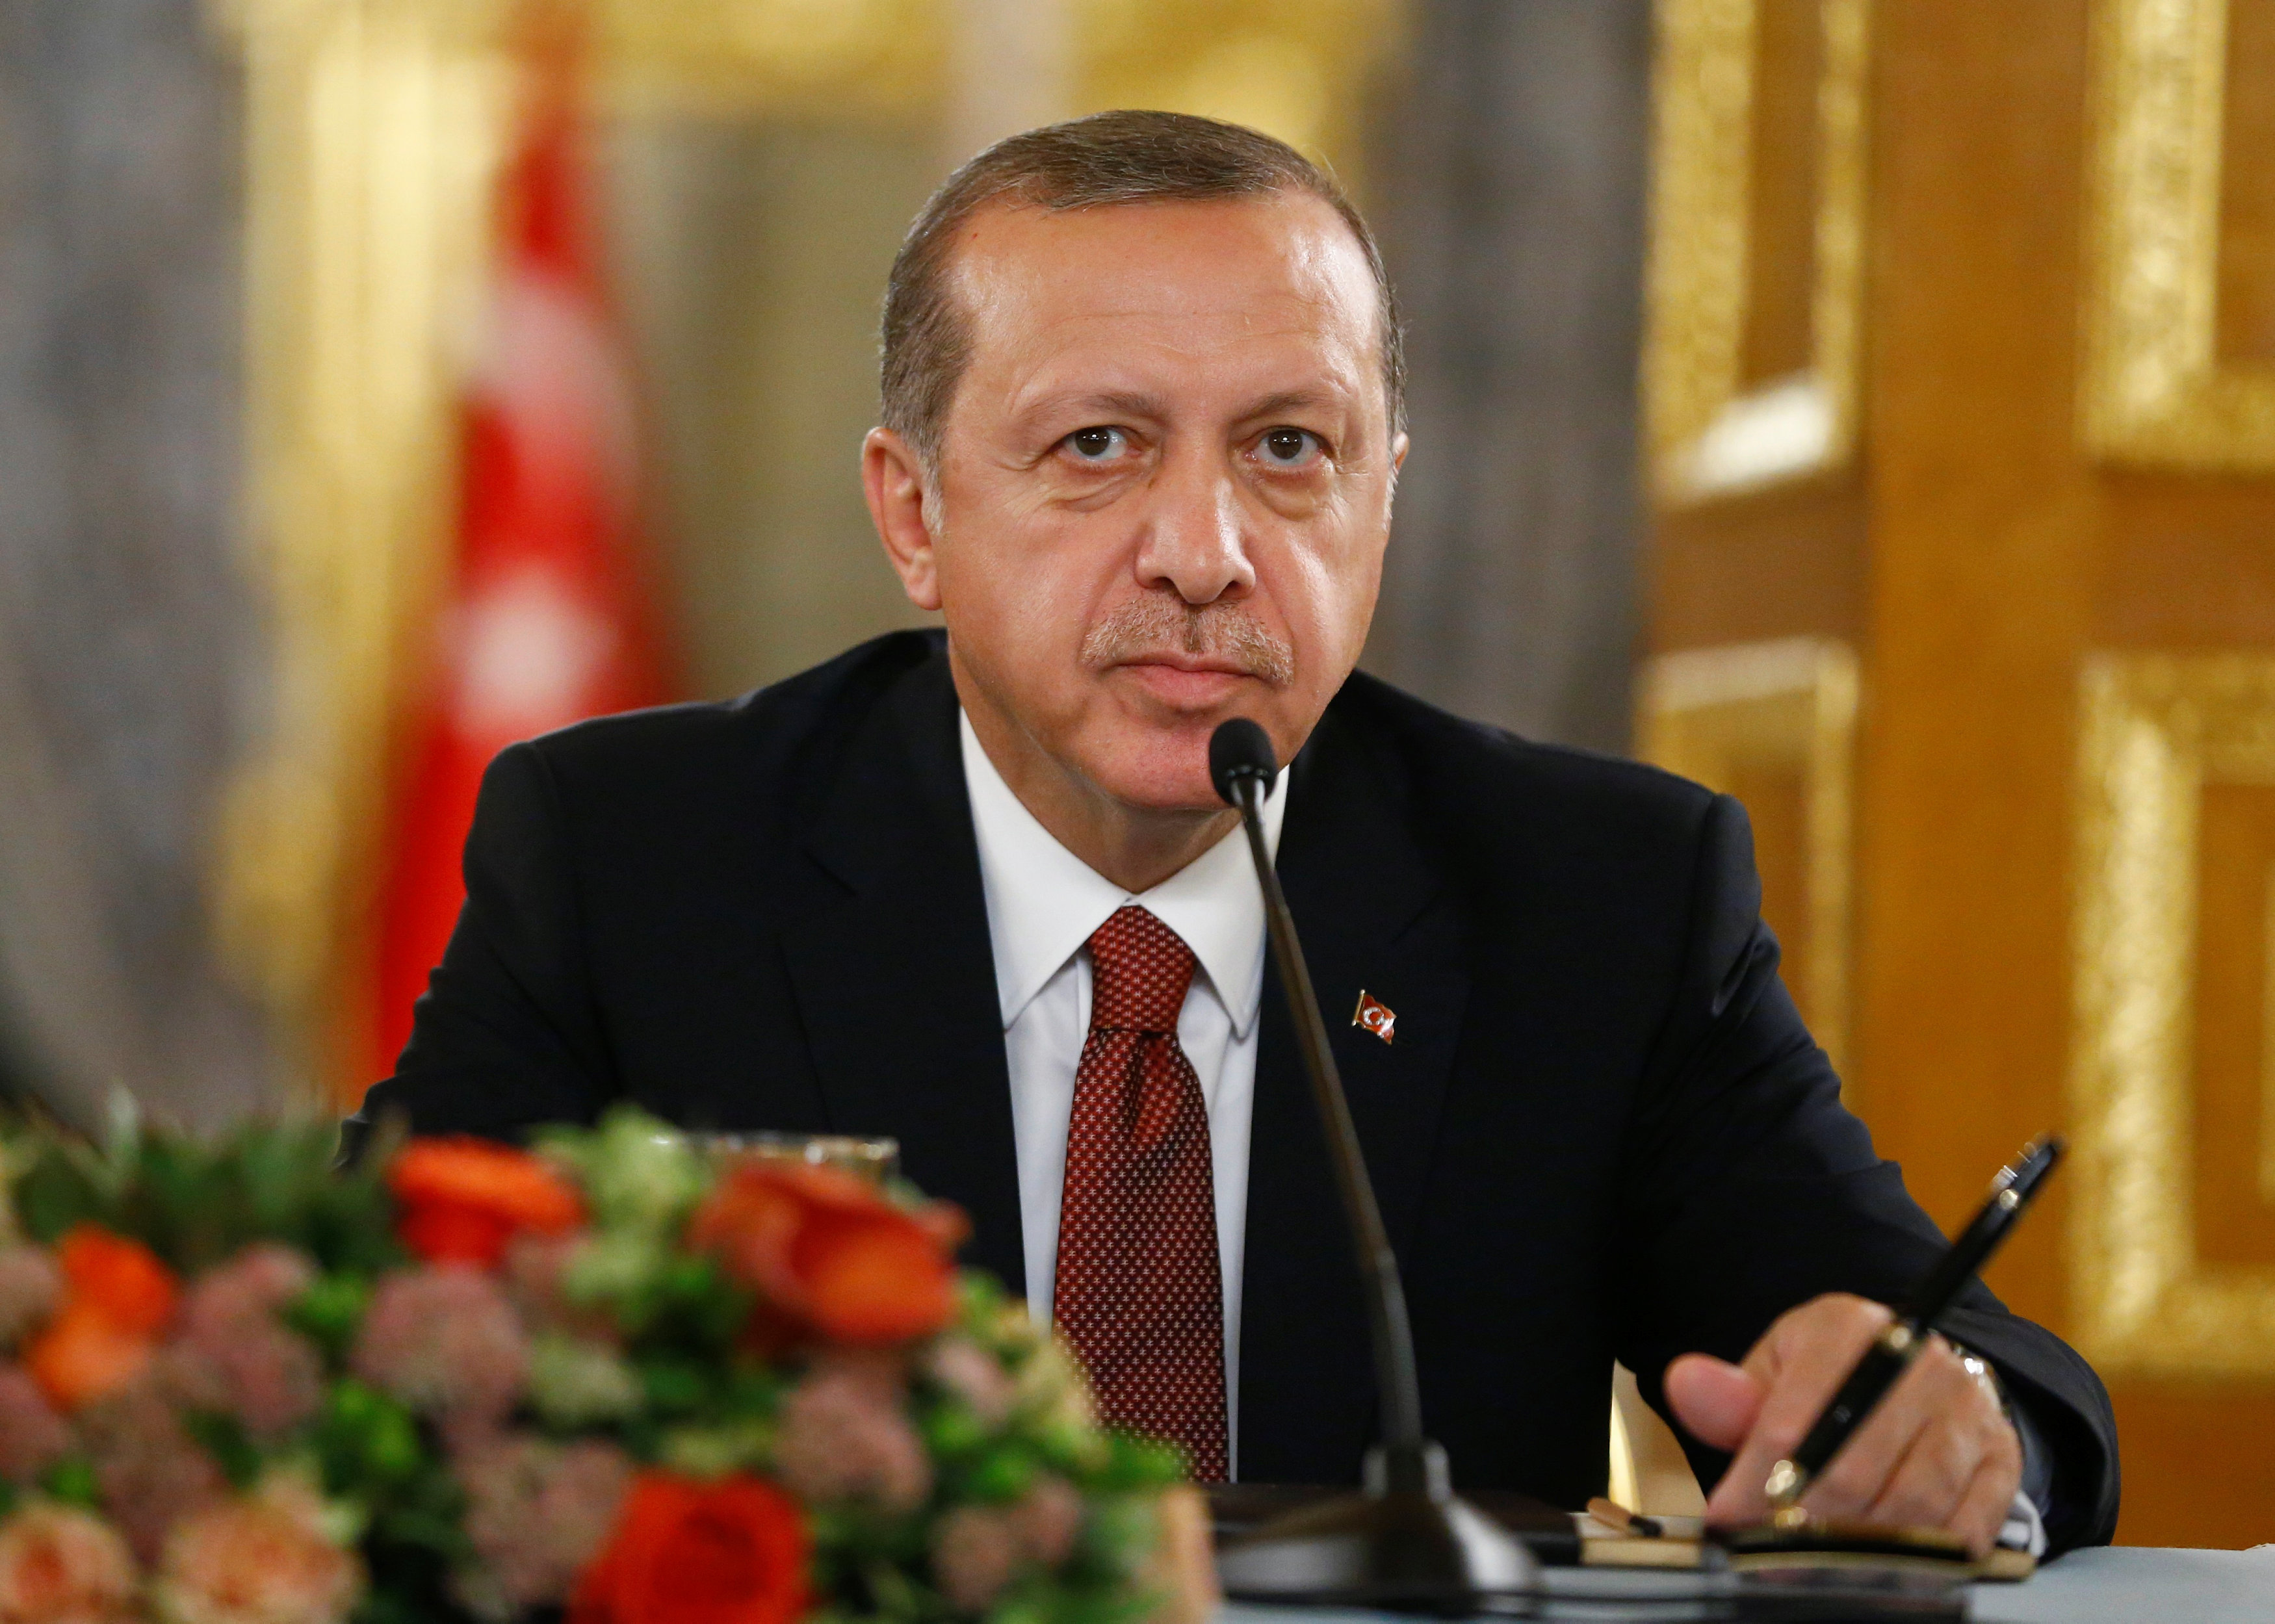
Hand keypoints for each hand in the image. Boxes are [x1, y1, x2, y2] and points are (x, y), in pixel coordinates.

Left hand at [1664, 1293, 2020, 1556]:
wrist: (1910, 1375)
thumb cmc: (1829, 1379)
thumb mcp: (1773, 1372)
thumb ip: (1729, 1394)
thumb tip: (1688, 1385)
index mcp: (1849, 1327)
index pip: (1795, 1417)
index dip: (1757, 1479)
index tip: (1727, 1519)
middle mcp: (1921, 1361)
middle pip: (1855, 1467)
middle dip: (1803, 1523)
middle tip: (1767, 1555)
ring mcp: (1970, 1410)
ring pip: (1912, 1504)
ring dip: (1858, 1548)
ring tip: (1816, 1565)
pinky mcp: (2003, 1458)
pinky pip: (1966, 1528)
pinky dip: (1921, 1560)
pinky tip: (1881, 1569)